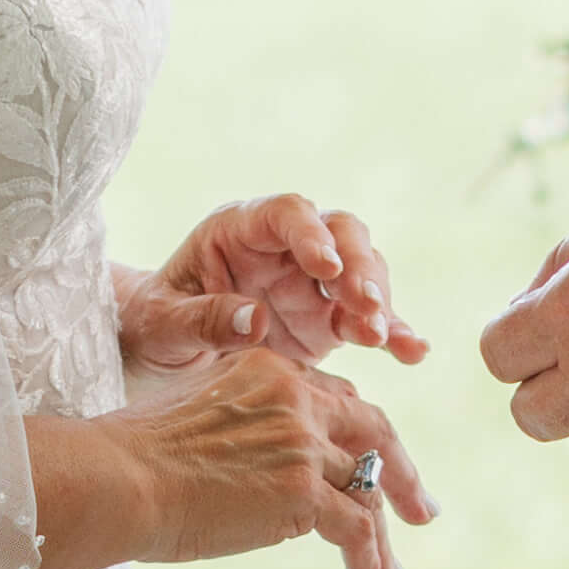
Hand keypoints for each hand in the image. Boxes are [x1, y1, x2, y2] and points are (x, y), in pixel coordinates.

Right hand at [109, 340, 431, 568]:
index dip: (354, 437)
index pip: (331, 398)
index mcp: (266, 369)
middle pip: (372, 430)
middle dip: (400, 472)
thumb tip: (249, 475)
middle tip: (419, 511)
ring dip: (383, 538)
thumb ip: (235, 430)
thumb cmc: (127, 456)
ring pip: (368, 489)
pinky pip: (358, 530)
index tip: (367, 467)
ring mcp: (305, 443)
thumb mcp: (189, 415)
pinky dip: (369, 562)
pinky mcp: (305, 492)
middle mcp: (296, 396)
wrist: (116, 478)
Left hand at [125, 192, 420, 374]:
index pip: (286, 213)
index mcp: (240, 229)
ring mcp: (313, 283)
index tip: (326, 269)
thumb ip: (202, 319)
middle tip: (365, 307)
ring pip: (364, 272)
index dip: (311, 234)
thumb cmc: (154, 325)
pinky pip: (368, 320)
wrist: (162, 355)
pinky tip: (413, 352)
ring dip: (379, 302)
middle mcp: (286, 248)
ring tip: (384, 338)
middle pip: (341, 235)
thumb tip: (255, 320)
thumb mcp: (162, 325)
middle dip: (359, 267)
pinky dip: (392, 334)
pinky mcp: (329, 319)